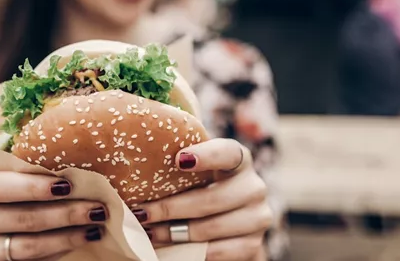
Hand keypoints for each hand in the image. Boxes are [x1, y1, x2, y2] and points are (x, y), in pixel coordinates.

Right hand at [0, 168, 106, 260]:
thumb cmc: (5, 193)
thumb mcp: (7, 178)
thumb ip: (29, 172)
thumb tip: (78, 163)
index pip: (0, 186)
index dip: (33, 187)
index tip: (67, 185)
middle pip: (21, 219)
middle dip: (64, 214)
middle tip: (97, 208)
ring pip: (27, 246)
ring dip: (67, 237)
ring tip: (95, 227)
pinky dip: (58, 251)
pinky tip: (79, 240)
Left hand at [132, 139, 271, 260]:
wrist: (231, 222)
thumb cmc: (203, 186)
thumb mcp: (196, 170)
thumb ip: (179, 158)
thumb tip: (142, 149)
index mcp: (240, 159)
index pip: (228, 152)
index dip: (207, 155)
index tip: (179, 160)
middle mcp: (254, 186)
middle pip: (212, 199)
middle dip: (171, 208)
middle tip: (141, 213)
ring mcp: (257, 217)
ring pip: (210, 228)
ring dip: (174, 233)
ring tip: (148, 231)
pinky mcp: (253, 245)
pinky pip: (217, 251)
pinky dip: (189, 251)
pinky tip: (168, 247)